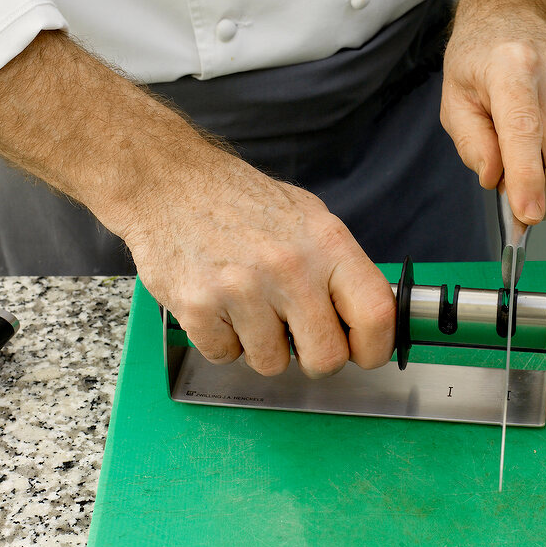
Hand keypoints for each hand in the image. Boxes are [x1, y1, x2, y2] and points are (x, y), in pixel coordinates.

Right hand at [124, 147, 395, 376]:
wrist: (169, 181)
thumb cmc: (239, 200)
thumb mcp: (307, 216)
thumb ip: (339, 265)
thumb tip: (369, 315)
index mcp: (326, 242)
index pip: (376, 314)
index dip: (374, 347)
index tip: (363, 352)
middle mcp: (290, 266)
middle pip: (326, 358)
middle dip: (313, 357)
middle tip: (297, 334)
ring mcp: (243, 288)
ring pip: (272, 365)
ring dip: (262, 346)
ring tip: (249, 305)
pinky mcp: (199, 307)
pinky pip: (225, 357)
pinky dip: (222, 340)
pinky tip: (219, 304)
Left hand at [440, 0, 545, 223]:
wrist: (514, 17)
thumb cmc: (480, 58)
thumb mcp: (454, 99)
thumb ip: (471, 143)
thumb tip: (495, 179)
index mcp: (512, 67)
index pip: (525, 132)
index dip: (528, 180)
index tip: (528, 216)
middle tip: (520, 208)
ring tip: (521, 152)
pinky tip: (543, 131)